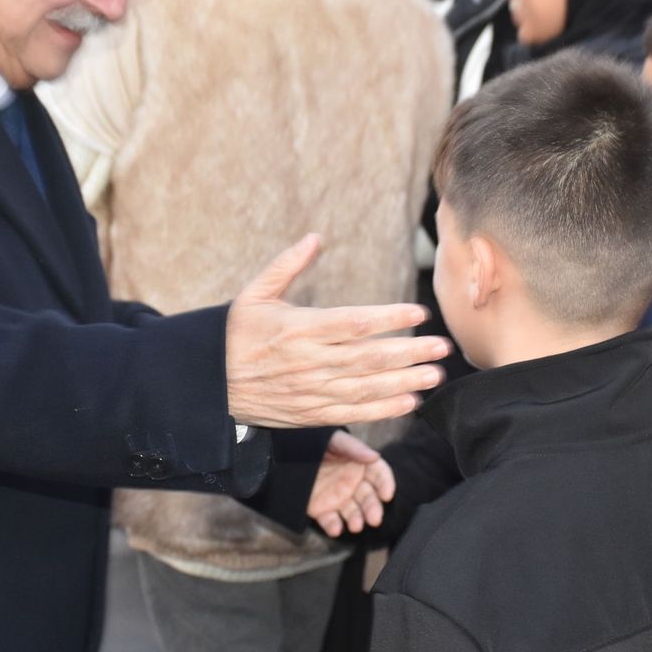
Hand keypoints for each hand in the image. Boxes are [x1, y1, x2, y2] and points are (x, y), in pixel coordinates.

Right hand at [226, 234, 451, 428]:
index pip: (354, 323)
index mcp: (298, 329)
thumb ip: (287, 265)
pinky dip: (384, 410)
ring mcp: (311, 391)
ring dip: (405, 382)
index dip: (389, 318)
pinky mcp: (310, 414)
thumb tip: (315, 237)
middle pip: (369, 358)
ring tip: (436, 375)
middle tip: (443, 347)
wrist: (208, 385)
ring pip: (367, 388)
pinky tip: (410, 402)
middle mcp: (308, 362)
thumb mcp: (254, 294)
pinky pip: (353, 413)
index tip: (419, 313)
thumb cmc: (235, 334)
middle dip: (410, 352)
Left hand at [308, 431, 395, 536]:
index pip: (378, 475)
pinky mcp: (322, 509)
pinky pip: (329, 520)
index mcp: (359, 464)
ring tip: (355, 526)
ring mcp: (338, 497)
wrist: (286, 452)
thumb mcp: (334, 440)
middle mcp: (352, 483)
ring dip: (356, 520)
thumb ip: (354, 448)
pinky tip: (335, 529)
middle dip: (372, 508)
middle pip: (368, 497)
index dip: (385, 484)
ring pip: (352, 512)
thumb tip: (374, 456)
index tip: (387, 495)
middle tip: (374, 519)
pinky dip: (333, 526)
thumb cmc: (315, 442)